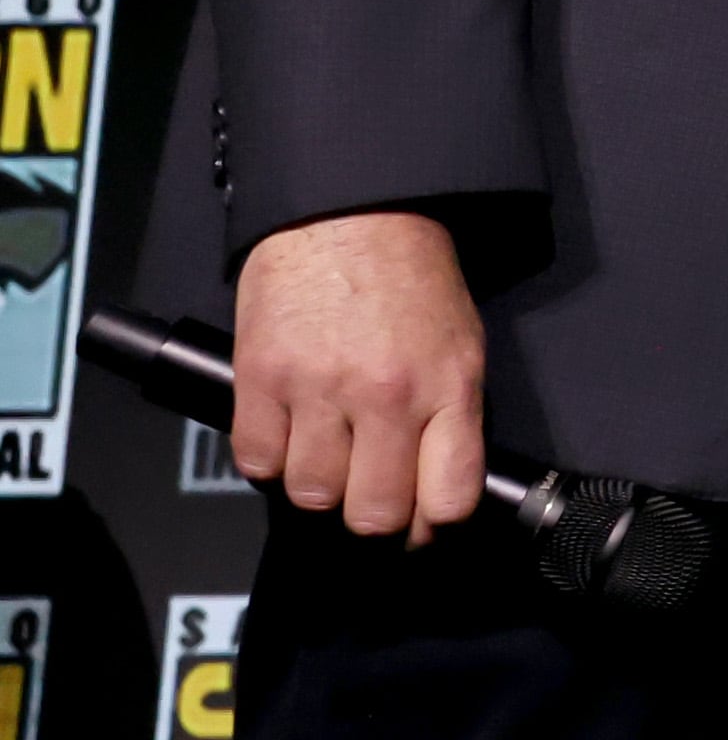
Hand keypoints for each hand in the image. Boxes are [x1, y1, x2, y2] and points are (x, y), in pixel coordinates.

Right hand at [232, 209, 489, 543]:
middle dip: (370, 517)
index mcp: (448, 386)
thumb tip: (438, 484)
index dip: (432, 528)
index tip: (420, 528)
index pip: (447, 498)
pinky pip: (256, 461)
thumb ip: (451, 415)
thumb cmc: (409, 275)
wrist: (348, 211)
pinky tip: (287, 434)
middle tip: (367, 499)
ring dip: (316, 487)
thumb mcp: (459, 343)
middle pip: (372, 513)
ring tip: (326, 455)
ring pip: (310, 495)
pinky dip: (269, 460)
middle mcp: (387, 395)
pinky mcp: (261, 377)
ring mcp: (320, 388)